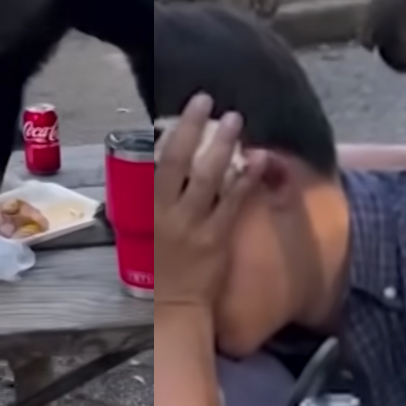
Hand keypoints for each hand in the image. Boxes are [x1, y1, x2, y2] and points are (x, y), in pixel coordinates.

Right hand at [154, 94, 264, 309]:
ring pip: (208, 177)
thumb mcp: (147, 229)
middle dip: (194, 128)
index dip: (172, 133)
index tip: (185, 109)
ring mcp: (195, 223)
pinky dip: (246, 178)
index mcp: (149, 208)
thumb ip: (154, 199)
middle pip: (180, 162)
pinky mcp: (217, 236)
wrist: (177, 304)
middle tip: (208, 101)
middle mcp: (170, 211)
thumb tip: (161, 164)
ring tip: (235, 119)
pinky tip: (259, 160)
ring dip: (222, 145)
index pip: (158, 162)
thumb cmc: (161, 266)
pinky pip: (233, 202)